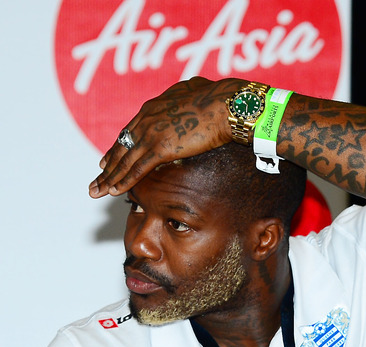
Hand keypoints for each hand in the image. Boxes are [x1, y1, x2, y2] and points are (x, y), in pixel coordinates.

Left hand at [88, 76, 242, 198]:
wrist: (224, 104)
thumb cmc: (216, 96)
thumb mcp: (194, 90)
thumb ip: (187, 93)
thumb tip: (194, 87)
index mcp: (153, 108)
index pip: (128, 133)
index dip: (115, 150)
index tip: (104, 161)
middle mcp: (146, 121)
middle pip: (120, 149)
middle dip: (105, 169)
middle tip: (93, 184)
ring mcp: (152, 134)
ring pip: (124, 161)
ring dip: (108, 179)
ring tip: (95, 192)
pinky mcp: (161, 148)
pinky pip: (137, 169)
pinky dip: (124, 182)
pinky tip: (114, 192)